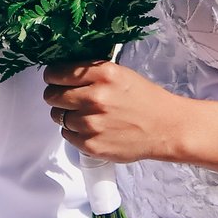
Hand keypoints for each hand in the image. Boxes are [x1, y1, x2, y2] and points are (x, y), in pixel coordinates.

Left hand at [42, 60, 187, 163]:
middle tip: (66, 99)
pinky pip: (66, 135)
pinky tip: (90, 129)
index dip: (52, 77)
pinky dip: (74, 132)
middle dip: (56, 96)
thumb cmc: (145, 100)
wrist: (166, 128)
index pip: (56, 73)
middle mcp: (94, 97)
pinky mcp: (91, 144)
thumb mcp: (120, 74)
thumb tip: (63, 72)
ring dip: (66, 115)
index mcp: (102, 74)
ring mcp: (91, 123)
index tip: (54, 79)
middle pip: (52, 96)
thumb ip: (92, 73)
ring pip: (58, 116)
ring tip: (84, 115)